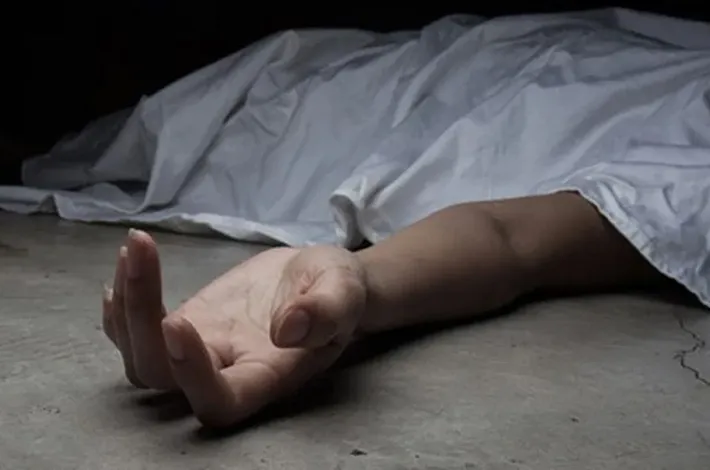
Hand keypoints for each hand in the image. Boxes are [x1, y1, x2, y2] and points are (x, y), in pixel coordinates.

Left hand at [102, 229, 367, 426]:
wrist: (319, 280)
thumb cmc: (338, 288)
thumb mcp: (344, 290)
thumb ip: (327, 310)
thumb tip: (288, 330)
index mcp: (268, 375)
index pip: (220, 401)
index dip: (192, 376)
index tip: (180, 321)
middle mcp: (226, 372)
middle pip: (161, 378)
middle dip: (140, 322)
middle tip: (143, 253)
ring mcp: (201, 350)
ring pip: (141, 358)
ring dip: (127, 307)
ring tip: (137, 248)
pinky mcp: (189, 324)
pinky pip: (138, 332)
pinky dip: (121, 306)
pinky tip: (126, 266)